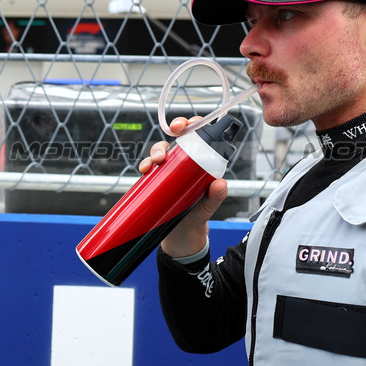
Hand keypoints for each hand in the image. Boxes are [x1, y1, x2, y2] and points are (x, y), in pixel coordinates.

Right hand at [137, 117, 228, 257]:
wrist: (180, 240)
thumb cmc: (197, 220)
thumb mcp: (208, 209)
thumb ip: (215, 198)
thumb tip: (220, 184)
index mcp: (201, 164)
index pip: (200, 137)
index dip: (193, 125)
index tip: (186, 126)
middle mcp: (184, 164)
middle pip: (179, 139)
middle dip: (173, 132)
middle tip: (172, 138)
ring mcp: (169, 172)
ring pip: (161, 151)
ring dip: (157, 150)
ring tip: (156, 162)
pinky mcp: (155, 182)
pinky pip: (149, 168)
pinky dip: (145, 165)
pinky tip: (145, 170)